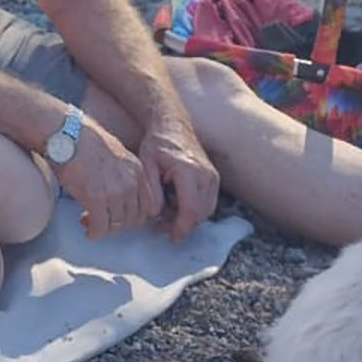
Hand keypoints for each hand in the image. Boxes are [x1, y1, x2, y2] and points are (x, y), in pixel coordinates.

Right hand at [54, 116, 162, 239]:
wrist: (66, 134)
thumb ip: (124, 172)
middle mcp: (130, 182)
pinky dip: (94, 233)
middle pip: (133, 219)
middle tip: (104, 221)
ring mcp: (114, 192)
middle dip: (118, 224)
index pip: (147, 206)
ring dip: (105, 229)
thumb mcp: (116, 153)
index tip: (120, 216)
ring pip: (117, 226)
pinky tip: (87, 229)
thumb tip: (119, 189)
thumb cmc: (84, 140)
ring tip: (91, 223)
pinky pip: (99, 227)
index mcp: (137, 171)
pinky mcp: (95, 199)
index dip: (133, 216)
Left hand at [139, 118, 219, 240]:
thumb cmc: (157, 143)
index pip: (190, 208)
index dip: (181, 227)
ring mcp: (213, 176)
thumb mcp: (146, 164)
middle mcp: (206, 174)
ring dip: (188, 218)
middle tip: (160, 225)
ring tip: (166, 214)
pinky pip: (208, 202)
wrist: (172, 125)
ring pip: (206, 210)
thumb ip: (151, 190)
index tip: (171, 237)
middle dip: (182, 224)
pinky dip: (194, 209)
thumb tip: (155, 214)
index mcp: (188, 170)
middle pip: (200, 213)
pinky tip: (176, 205)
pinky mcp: (214, 178)